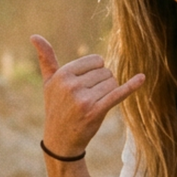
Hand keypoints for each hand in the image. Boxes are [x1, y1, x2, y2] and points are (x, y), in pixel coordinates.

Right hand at [31, 36, 144, 157]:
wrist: (60, 141)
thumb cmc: (56, 107)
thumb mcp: (49, 83)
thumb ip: (46, 58)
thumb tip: (34, 36)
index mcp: (62, 74)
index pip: (96, 60)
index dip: (95, 72)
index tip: (84, 85)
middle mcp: (72, 85)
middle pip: (106, 72)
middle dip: (102, 84)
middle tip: (88, 99)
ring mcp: (83, 99)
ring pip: (113, 83)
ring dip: (109, 92)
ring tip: (94, 104)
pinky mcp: (95, 112)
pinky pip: (118, 94)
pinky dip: (131, 86)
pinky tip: (142, 78)